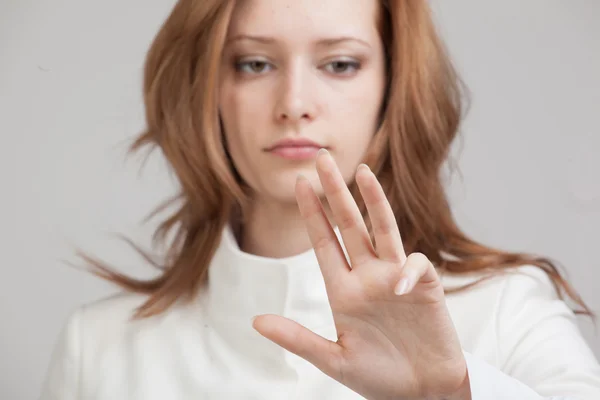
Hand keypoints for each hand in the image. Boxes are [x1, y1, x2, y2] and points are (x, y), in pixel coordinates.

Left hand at [252, 150, 470, 399]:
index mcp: (344, 290)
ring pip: (383, 230)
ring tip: (361, 172)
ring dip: (373, 201)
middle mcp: (368, 277)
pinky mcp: (425, 288)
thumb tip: (255, 321)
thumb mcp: (334, 359)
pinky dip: (408, 271)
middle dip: (335, 191)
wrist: (422, 395)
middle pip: (350, 224)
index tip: (299, 183)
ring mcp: (396, 279)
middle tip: (321, 157)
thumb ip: (297, 339)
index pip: (324, 242)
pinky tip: (399, 284)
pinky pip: (416, 266)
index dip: (312, 212)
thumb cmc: (380, 378)